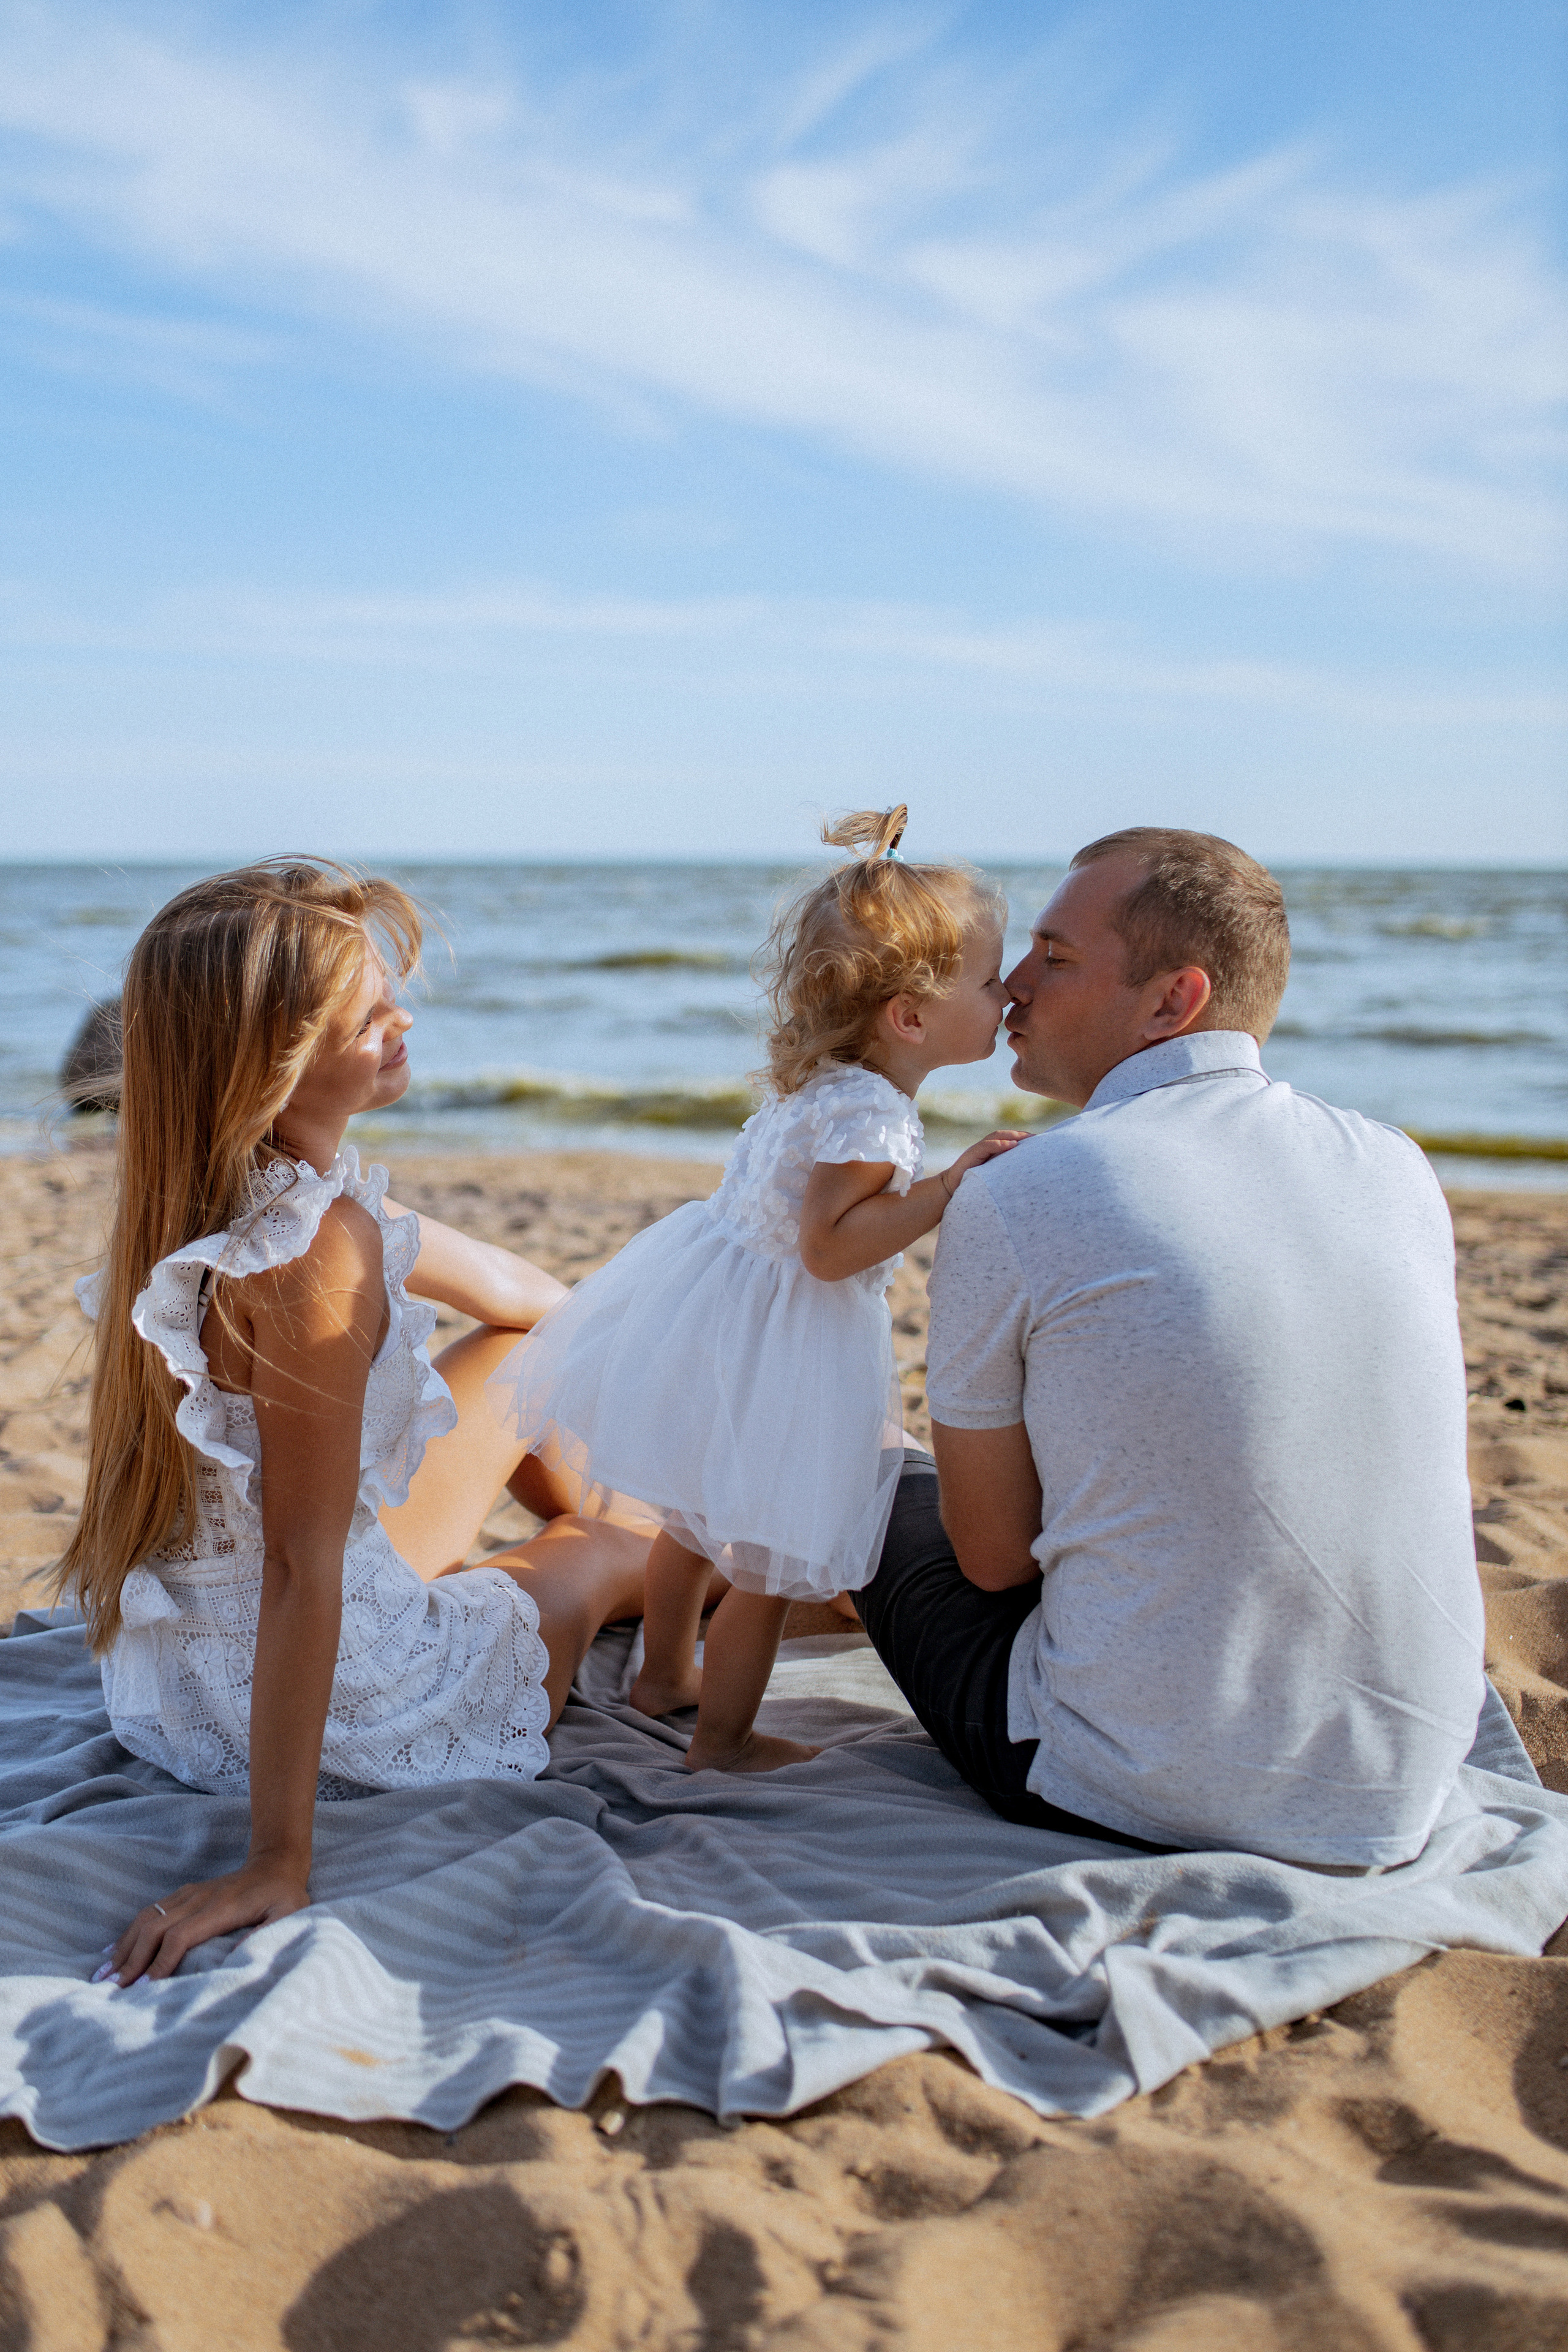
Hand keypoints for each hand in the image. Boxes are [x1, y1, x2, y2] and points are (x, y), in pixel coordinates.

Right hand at [93, 1857, 310, 1986]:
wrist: (277, 1862)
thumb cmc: (284, 1895)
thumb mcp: (289, 1913)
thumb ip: (270, 1933)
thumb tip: (241, 1958)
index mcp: (221, 1908)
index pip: (181, 1936)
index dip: (161, 1961)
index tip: (145, 1987)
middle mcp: (199, 1898)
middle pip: (156, 1928)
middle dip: (132, 1959)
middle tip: (112, 1989)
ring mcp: (189, 1894)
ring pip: (148, 1918)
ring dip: (124, 1946)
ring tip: (104, 1974)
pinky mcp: (185, 1894)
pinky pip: (151, 1911)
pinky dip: (130, 1932)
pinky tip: (114, 1950)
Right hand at [943, 1129, 1030, 1191]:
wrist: (951, 1189)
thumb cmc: (973, 1185)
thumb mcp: (993, 1178)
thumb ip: (1005, 1172)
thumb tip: (1025, 1176)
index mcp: (992, 1152)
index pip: (1010, 1140)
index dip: (1024, 1138)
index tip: (1040, 1142)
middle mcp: (986, 1148)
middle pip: (1005, 1135)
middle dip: (1022, 1135)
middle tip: (1038, 1138)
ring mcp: (978, 1149)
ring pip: (997, 1136)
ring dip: (1013, 1136)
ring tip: (1028, 1138)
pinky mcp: (971, 1154)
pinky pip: (987, 1145)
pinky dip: (999, 1144)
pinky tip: (1012, 1145)